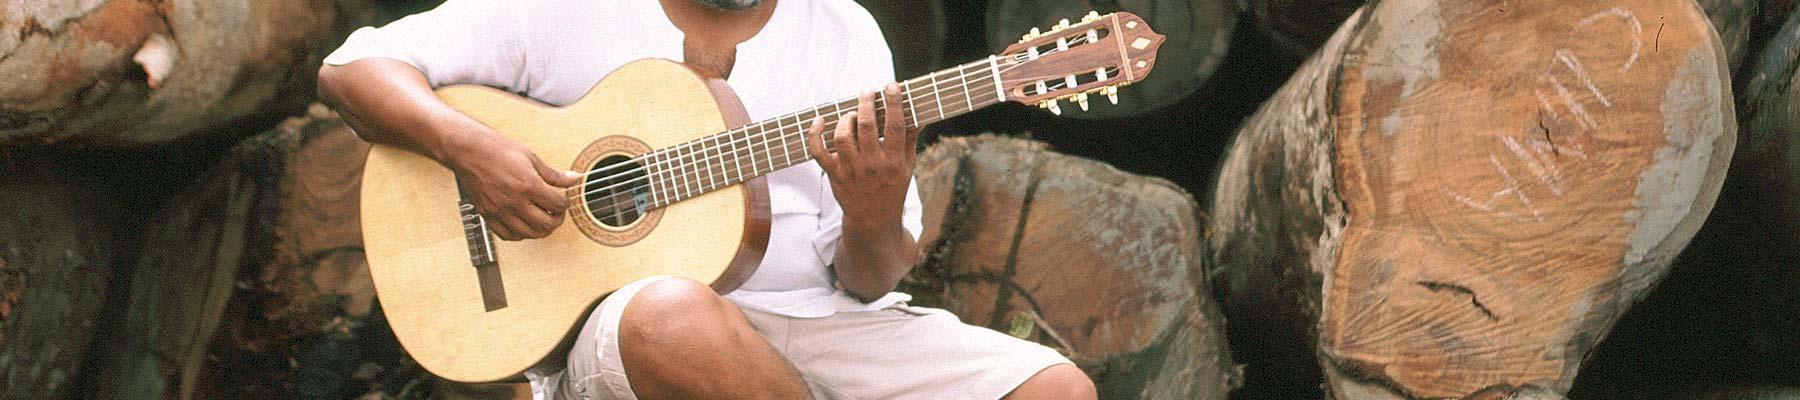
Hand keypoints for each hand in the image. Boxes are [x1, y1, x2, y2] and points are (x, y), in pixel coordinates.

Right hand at [443, 129, 582, 239]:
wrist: (467, 150)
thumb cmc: (496, 149)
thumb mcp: (530, 157)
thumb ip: (554, 174)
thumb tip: (575, 178)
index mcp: (528, 185)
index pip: (557, 204)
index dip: (565, 203)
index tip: (563, 199)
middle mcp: (515, 201)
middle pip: (546, 224)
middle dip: (557, 219)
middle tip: (557, 212)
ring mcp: (500, 210)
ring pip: (529, 233)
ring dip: (541, 230)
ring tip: (543, 220)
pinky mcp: (487, 214)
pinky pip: (507, 235)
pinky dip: (520, 234)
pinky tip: (524, 225)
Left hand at [805, 84, 919, 231]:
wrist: (873, 219)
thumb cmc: (892, 188)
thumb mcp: (908, 166)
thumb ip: (911, 139)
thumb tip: (920, 114)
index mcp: (894, 161)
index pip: (895, 126)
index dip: (893, 103)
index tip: (891, 86)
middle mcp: (873, 165)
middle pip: (866, 126)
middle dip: (865, 102)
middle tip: (867, 90)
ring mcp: (852, 170)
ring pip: (842, 136)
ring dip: (845, 118)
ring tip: (851, 114)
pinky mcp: (834, 174)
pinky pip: (819, 152)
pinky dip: (814, 134)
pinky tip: (819, 120)